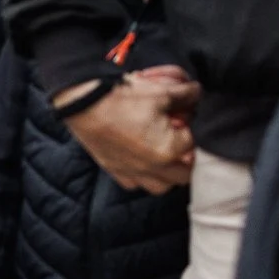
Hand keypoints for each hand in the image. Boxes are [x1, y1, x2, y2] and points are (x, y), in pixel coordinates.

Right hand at [58, 71, 198, 193]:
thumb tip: (195, 92)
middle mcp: (154, 167)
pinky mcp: (114, 170)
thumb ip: (185, 94)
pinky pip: (134, 184)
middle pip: (183, 174)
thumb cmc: (122, 99)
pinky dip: (142, 176)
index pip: (192, 143)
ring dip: (167, 175)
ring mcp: (133, 172)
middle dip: (186, 159)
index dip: (187, 128)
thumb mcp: (160, 92)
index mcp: (170, 149)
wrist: (84, 104)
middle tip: (179, 142)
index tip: (179, 117)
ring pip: (161, 187)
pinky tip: (139, 161)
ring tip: (163, 158)